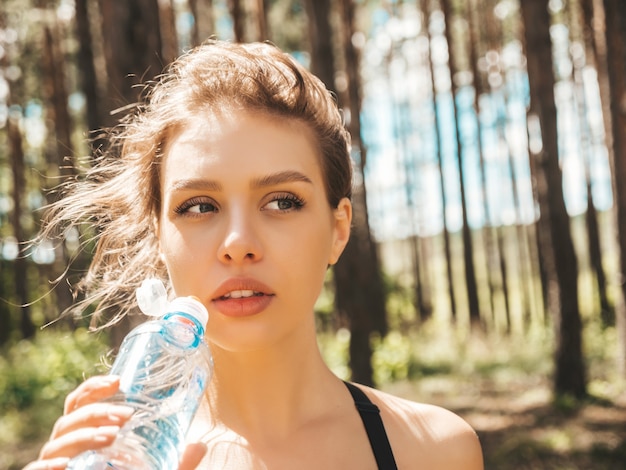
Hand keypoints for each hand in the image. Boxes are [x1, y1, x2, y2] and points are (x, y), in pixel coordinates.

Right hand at [23, 375, 207, 469]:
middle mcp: (66, 446)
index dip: (94, 388)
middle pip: (70, 418)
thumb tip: (201, 445)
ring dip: (84, 434)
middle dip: (97, 411)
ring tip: (112, 435)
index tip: (118, 379)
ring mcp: (56, 463)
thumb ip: (176, 462)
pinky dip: (48, 465)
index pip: (79, 403)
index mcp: (84, 435)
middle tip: (126, 415)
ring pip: (59, 441)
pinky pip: (37, 469)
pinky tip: (65, 464)